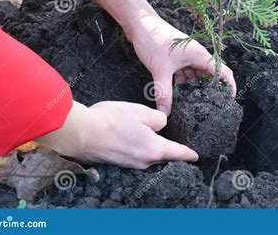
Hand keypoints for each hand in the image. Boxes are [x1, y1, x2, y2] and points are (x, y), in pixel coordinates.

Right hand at [37, 101, 197, 168]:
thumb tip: (160, 124)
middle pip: (163, 156)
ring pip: (148, 155)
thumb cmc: (111, 120)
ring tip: (149, 136)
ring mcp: (130, 164)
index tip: (196, 156)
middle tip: (174, 143)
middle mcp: (144, 161)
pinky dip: (137, 148)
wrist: (81, 132)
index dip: (188, 154)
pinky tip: (131, 138)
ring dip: (151, 147)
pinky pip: (135, 155)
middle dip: (169, 150)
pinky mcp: (118, 162)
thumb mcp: (141, 112)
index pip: (178, 153)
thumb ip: (157, 118)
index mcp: (154, 149)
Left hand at [87, 0, 236, 114]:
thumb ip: (164, 94)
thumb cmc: (153, 39)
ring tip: (187, 102)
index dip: (229, 86)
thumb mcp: (160, 70)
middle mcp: (196, 55)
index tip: (229, 101)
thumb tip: (165, 114)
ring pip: (195, 75)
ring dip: (192, 87)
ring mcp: (186, 55)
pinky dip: (181, 82)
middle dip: (207, 90)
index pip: (223, 72)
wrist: (139, 23)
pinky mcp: (176, 57)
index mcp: (200, 55)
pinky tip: (175, 91)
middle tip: (205, 107)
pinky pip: (184, 72)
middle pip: (209, 76)